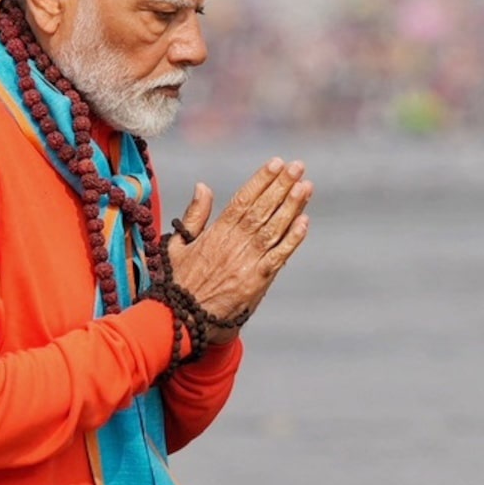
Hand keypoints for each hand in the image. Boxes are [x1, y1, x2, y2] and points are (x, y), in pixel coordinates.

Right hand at [165, 158, 311, 342]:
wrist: (183, 321)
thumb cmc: (180, 283)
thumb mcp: (177, 245)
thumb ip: (194, 215)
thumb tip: (203, 186)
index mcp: (215, 233)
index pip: (242, 200)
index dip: (261, 181)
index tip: (277, 163)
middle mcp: (234, 244)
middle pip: (262, 209)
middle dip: (281, 186)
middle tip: (298, 166)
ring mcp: (248, 262)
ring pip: (274, 229)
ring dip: (292, 207)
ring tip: (305, 186)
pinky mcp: (258, 281)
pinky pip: (279, 256)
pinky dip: (293, 239)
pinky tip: (304, 222)